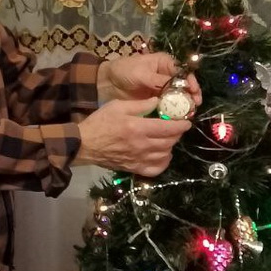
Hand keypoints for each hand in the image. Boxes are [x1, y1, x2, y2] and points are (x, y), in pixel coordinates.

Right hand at [75, 98, 190, 176]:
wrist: (84, 144)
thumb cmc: (100, 122)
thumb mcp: (118, 106)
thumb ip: (140, 104)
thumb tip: (159, 101)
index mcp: (138, 128)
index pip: (168, 128)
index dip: (181, 124)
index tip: (186, 120)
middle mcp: (141, 146)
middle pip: (170, 142)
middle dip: (177, 133)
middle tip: (176, 126)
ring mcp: (138, 159)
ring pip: (165, 155)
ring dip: (171, 146)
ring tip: (167, 138)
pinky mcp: (134, 168)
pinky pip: (156, 169)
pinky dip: (163, 162)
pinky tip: (161, 154)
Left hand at [97, 53, 200, 107]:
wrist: (108, 82)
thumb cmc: (124, 71)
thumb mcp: (140, 73)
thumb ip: (157, 80)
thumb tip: (174, 86)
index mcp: (166, 64)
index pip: (184, 72)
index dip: (191, 82)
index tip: (194, 92)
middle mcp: (168, 77)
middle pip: (185, 87)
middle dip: (191, 96)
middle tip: (194, 106)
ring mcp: (163, 90)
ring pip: (178, 98)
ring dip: (184, 107)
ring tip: (188, 115)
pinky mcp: (157, 103)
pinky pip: (168, 108)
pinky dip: (173, 114)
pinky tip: (177, 120)